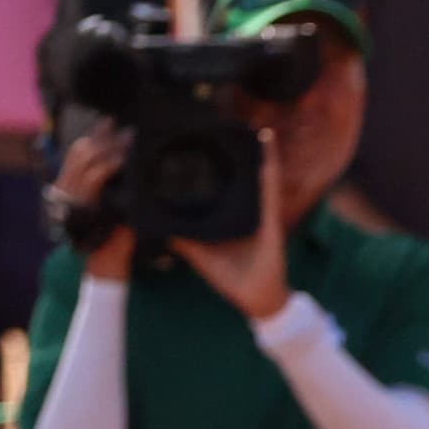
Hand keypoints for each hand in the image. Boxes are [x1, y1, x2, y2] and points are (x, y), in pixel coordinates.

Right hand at [51, 127, 133, 282]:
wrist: (107, 260)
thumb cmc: (112, 233)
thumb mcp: (110, 203)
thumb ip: (110, 183)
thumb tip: (122, 159)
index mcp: (70, 185)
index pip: (78, 151)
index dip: (93, 134)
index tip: (109, 121)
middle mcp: (67, 188)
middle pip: (81, 150)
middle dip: (103, 136)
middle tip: (124, 129)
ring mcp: (72, 195)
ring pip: (85, 159)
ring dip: (109, 147)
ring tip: (127, 139)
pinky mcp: (83, 204)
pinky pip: (94, 177)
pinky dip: (108, 165)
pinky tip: (122, 159)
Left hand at [179, 129, 293, 322]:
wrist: (256, 299)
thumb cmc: (231, 279)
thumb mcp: (199, 255)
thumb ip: (182, 239)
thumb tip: (158, 225)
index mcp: (234, 219)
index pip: (228, 188)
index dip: (223, 167)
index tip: (211, 144)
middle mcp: (250, 213)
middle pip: (248, 178)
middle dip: (246, 155)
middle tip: (238, 128)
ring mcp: (262, 215)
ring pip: (262, 179)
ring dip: (262, 156)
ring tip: (258, 133)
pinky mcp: (270, 221)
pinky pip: (269, 192)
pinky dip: (269, 171)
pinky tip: (267, 152)